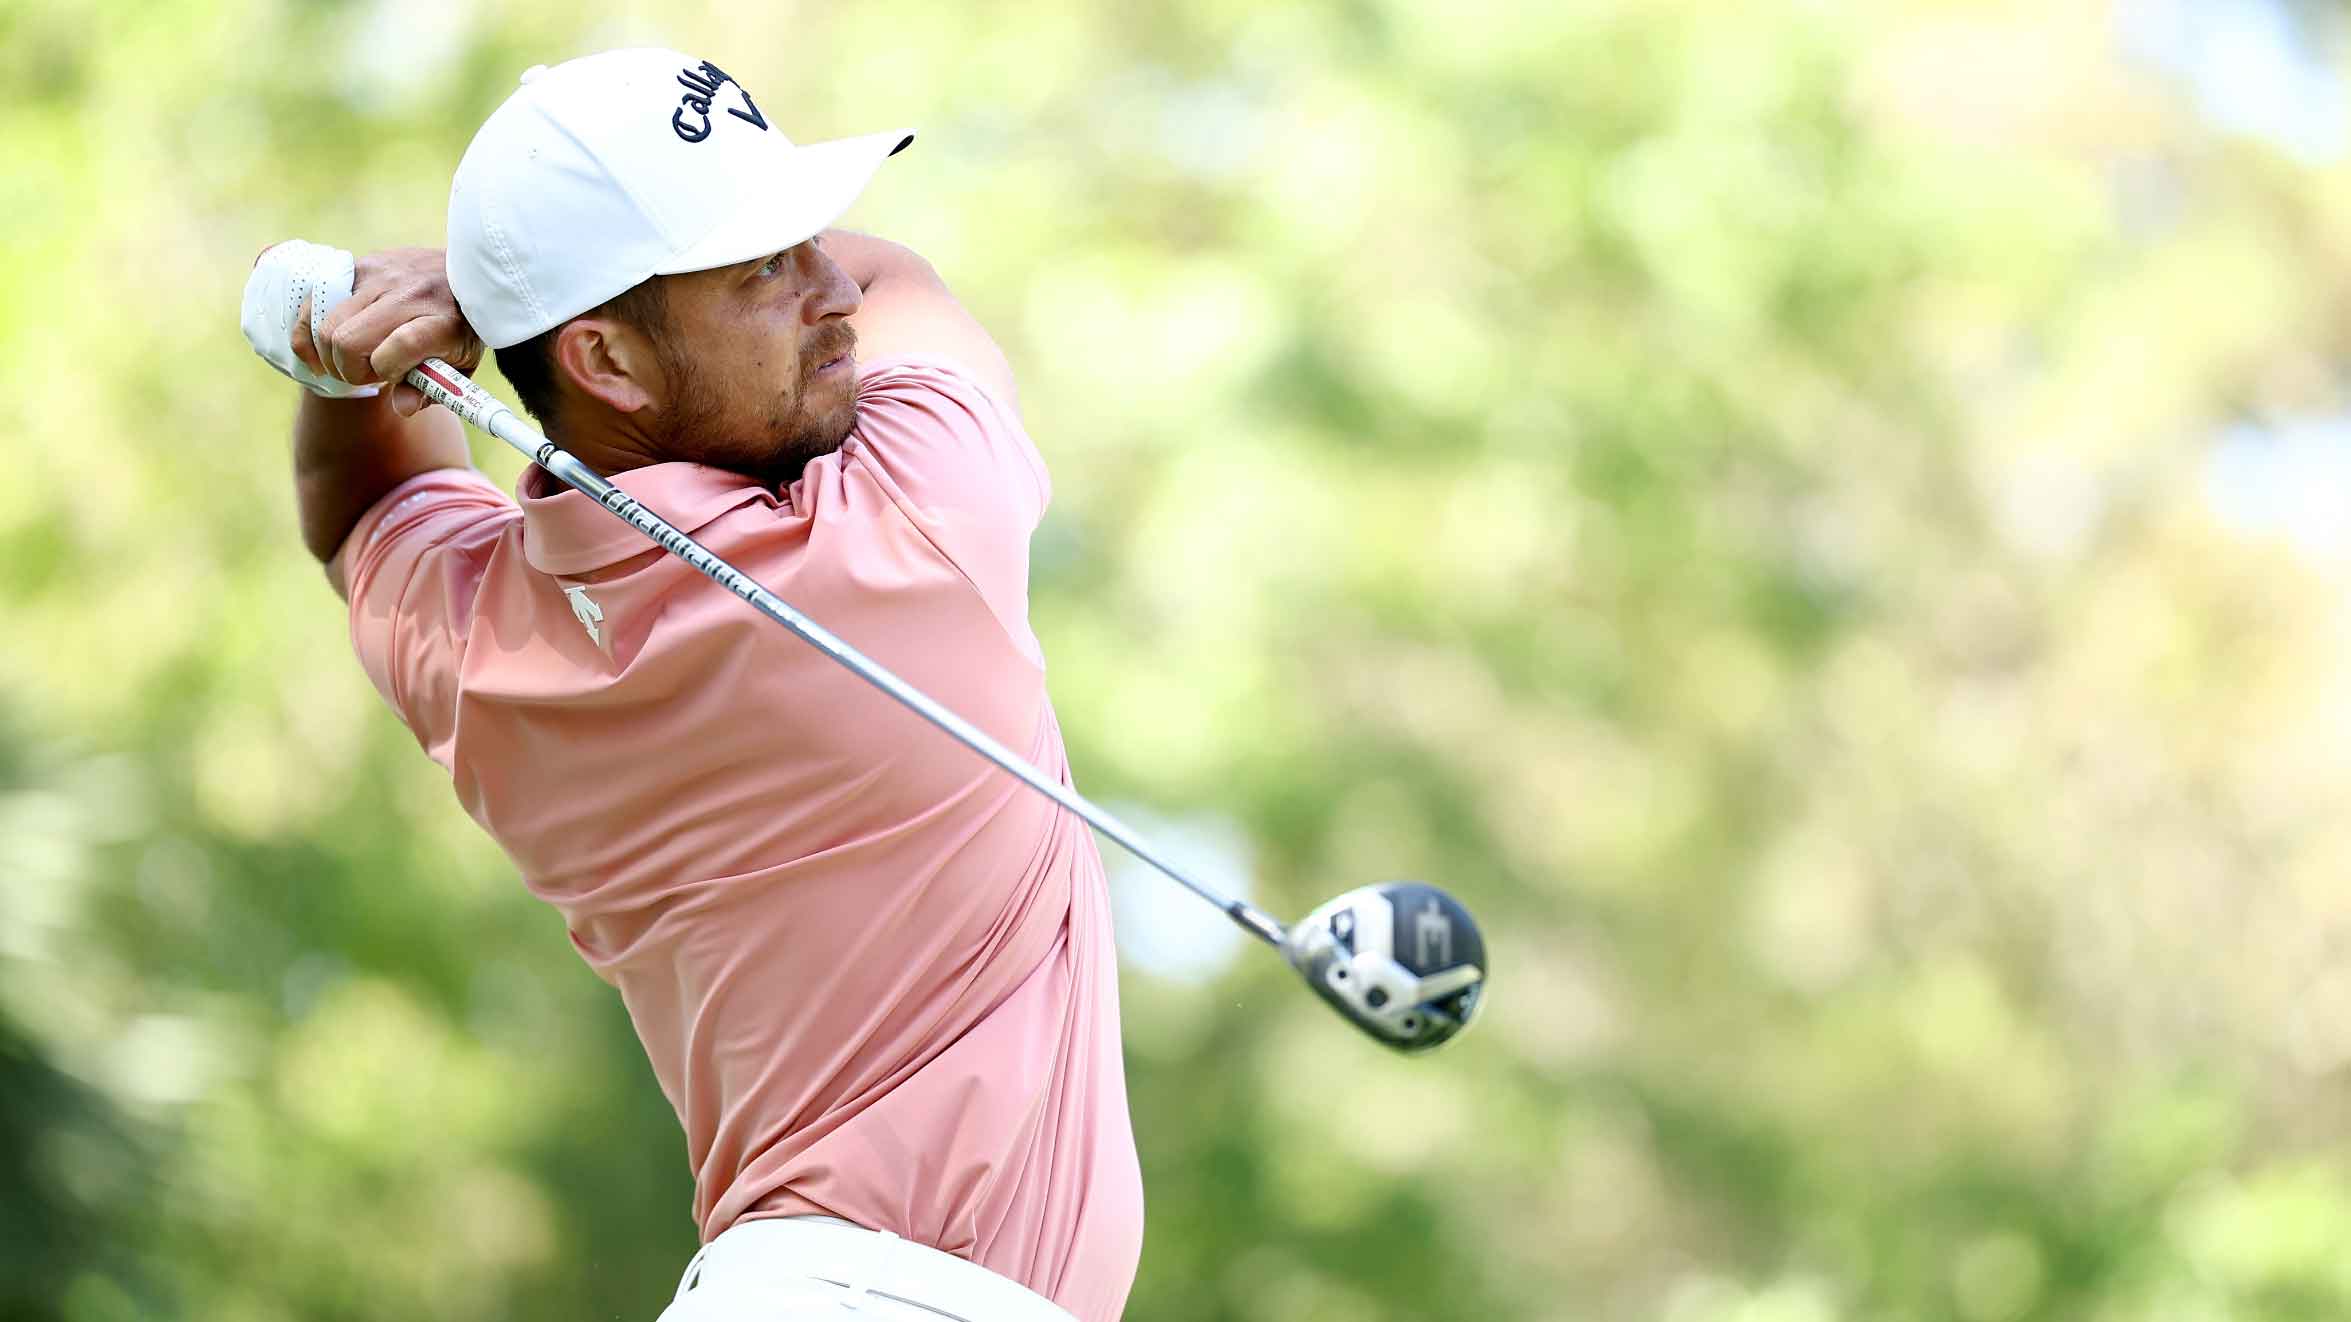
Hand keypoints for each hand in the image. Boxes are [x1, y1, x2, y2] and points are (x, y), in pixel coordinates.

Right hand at [293, 246, 483, 416]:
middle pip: (349, 340)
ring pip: (326, 323)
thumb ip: (431, 390)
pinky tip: (318, 348)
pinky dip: (309, 330)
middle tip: (365, 374)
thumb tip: (402, 407)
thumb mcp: (460, 365)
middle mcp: (408, 293)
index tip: (391, 377)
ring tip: (345, 361)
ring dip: (328, 353)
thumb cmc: (461, 328)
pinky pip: (315, 300)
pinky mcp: (358, 266)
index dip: (385, 372)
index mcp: (441, 321)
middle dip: (349, 370)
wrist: (467, 274)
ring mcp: (379, 275)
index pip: (399, 347)